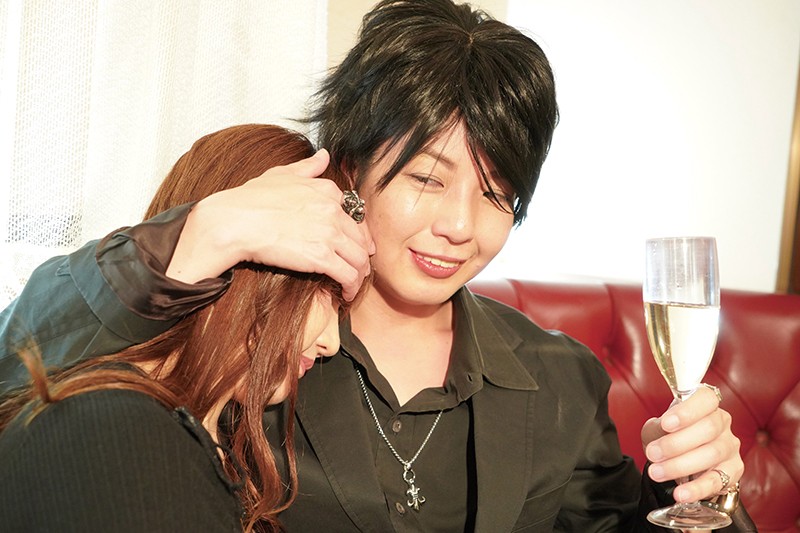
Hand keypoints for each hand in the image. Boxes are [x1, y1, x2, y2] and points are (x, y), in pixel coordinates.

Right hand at [166, 149, 374, 300]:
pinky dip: (352, 286)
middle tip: (357, 268)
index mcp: (327, 190)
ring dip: (360, 274)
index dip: (358, 233)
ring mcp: (329, 233)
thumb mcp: (281, 174)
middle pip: (361, 239)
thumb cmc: (250, 200)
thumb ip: (307, 168)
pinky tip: (346, 294)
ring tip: (353, 284)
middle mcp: (333, 210)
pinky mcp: (321, 257)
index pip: (356, 215)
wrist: (234, 221)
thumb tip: (324, 155)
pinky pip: (349, 275)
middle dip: (362, 255)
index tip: (355, 245)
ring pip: (360, 259)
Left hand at [641, 385, 742, 502]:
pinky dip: (697, 489)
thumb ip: (657, 429)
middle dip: (676, 443)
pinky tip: (680, 494)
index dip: (687, 411)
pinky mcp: (734, 471)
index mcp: (705, 405)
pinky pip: (718, 481)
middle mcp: (722, 423)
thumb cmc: (670, 436)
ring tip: (657, 473)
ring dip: (680, 465)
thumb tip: (657, 441)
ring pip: (712, 454)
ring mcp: (730, 447)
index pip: (706, 399)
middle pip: (708, 429)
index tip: (666, 424)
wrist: (683, 460)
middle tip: (653, 453)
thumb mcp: (658, 427)